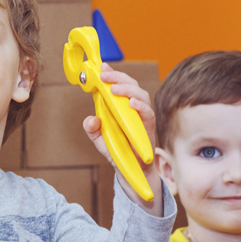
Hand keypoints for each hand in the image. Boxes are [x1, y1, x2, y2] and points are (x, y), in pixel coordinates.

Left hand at [83, 64, 163, 214]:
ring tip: (114, 88)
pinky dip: (141, 107)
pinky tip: (131, 103)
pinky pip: (148, 114)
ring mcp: (143, 119)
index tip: (102, 68)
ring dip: (128, 89)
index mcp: (123, 108)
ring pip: (141, 96)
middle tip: (104, 75)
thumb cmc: (120, 153)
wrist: (132, 173)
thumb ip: (93, 130)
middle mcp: (134, 110)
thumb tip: (91, 119)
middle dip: (118, 77)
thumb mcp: (101, 141)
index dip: (113, 75)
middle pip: (131, 86)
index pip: (120, 85)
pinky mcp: (149, 129)